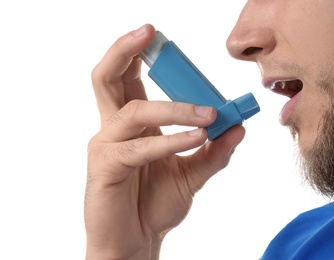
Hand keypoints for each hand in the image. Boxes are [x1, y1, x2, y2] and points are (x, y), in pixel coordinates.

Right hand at [84, 24, 244, 259]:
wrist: (135, 241)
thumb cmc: (153, 206)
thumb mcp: (191, 174)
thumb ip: (213, 151)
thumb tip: (238, 127)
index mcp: (132, 124)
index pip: (131, 80)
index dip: (141, 55)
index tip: (162, 39)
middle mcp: (114, 128)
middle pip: (108, 77)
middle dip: (125, 50)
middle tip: (149, 32)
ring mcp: (105, 145)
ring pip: (134, 110)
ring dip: (173, 107)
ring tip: (207, 114)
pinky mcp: (104, 166)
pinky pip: (139, 147)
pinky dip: (169, 140)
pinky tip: (196, 138)